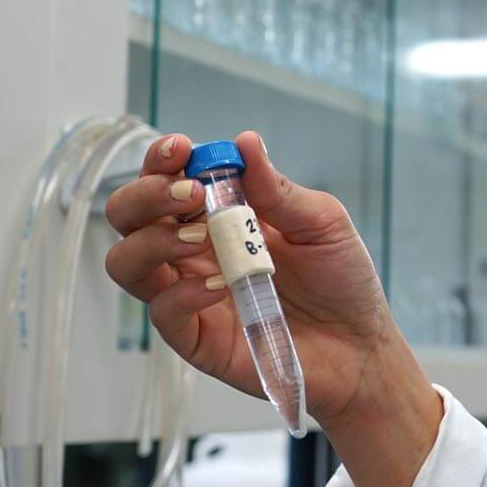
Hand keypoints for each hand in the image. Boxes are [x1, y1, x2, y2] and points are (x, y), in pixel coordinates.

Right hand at [103, 130, 423, 424]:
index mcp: (216, 215)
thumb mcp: (321, 223)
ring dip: (153, 240)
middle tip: (190, 194)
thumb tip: (245, 142)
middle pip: (127, 215)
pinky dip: (183, 293)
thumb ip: (278, 189)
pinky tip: (220, 285)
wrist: (360, 345)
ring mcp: (188, 294)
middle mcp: (192, 251)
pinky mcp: (196, 338)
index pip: (164, 179)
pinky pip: (162, 312)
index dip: (161, 159)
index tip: (180, 149)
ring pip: (126, 263)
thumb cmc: (342, 280)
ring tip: (201, 237)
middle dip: (146, 195)